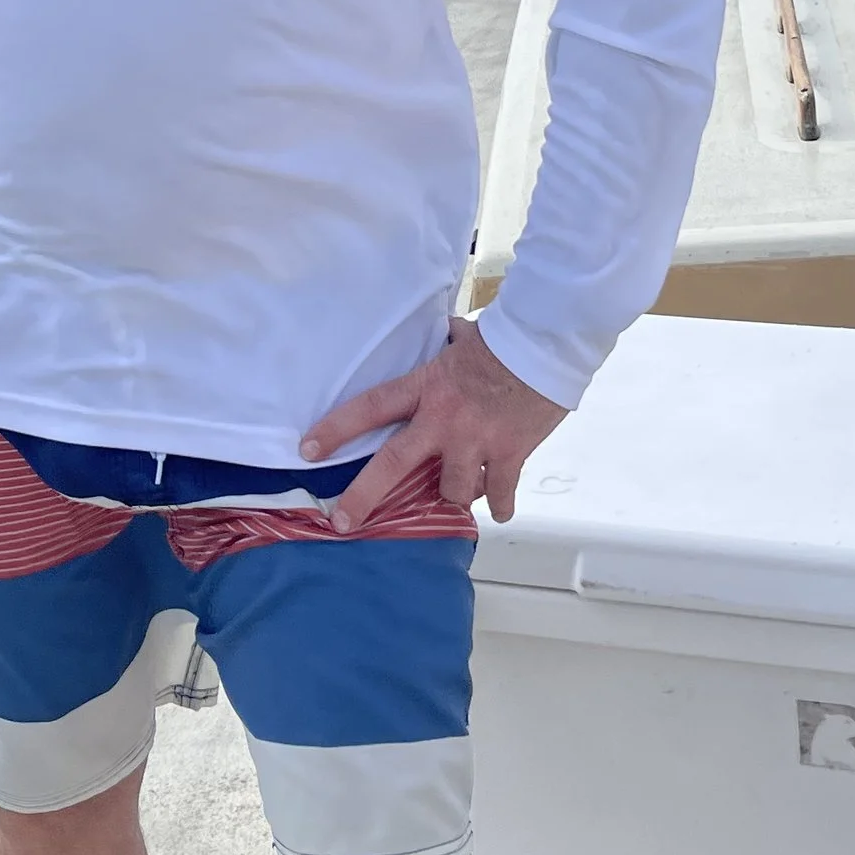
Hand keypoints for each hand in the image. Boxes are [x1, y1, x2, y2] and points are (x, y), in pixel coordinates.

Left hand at [298, 314, 566, 529]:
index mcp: (426, 387)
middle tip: (342, 522)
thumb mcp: (463, 337)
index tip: (307, 450)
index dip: (336, 429)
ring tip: (458, 495)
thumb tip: (446, 332)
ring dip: (453, 496)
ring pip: (451, 491)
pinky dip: (501, 504)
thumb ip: (446, 344)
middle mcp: (443, 420)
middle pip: (394, 464)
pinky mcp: (509, 456)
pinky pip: (500, 494)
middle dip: (364, 496)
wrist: (546, 347)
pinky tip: (501, 509)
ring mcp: (475, 442)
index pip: (370, 407)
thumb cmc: (503, 338)